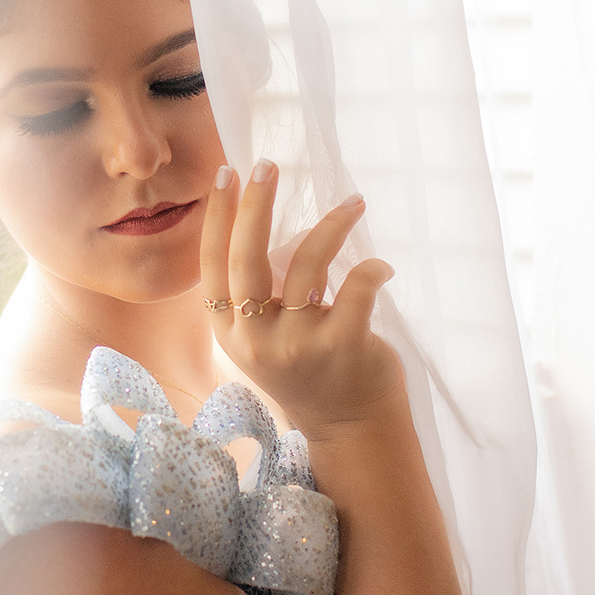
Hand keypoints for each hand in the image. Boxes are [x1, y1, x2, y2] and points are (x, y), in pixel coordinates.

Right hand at [199, 161, 405, 440]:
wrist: (351, 430)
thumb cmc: (309, 371)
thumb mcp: (264, 337)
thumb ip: (258, 293)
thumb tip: (268, 226)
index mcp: (229, 332)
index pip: (213, 264)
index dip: (216, 217)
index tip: (226, 173)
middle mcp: (255, 339)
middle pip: (247, 258)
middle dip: (255, 204)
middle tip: (267, 164)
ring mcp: (297, 345)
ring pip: (308, 264)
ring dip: (333, 225)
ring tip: (354, 202)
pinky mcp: (342, 347)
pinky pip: (357, 288)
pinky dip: (372, 268)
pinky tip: (381, 265)